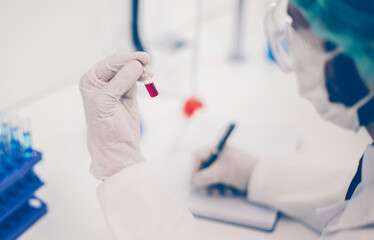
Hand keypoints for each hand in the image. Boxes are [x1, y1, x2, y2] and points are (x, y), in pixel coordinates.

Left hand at [80, 52, 152, 178]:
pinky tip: (147, 79)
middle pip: (120, 64)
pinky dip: (142, 77)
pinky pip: (135, 80)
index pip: (109, 63)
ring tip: (149, 76)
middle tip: (148, 66)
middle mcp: (100, 82)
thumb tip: (136, 65)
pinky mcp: (126, 95)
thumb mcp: (107, 103)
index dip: (126, 59)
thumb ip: (120, 81)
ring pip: (129, 71)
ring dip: (140, 71)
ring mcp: (114, 88)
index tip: (142, 58)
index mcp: (90, 81)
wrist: (117, 149)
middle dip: (134, 64)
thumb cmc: (104, 129)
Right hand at [190, 145, 257, 192]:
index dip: (194, 169)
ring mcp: (225, 166)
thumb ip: (203, 177)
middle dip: (205, 182)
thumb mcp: (220, 173)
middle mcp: (220, 156)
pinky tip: (230, 190)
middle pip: (203, 169)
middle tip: (207, 190)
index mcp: (217, 149)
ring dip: (213, 187)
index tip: (194, 182)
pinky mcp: (231, 175)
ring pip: (210, 178)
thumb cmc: (241, 170)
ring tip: (220, 192)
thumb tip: (193, 182)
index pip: (198, 157)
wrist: (262, 178)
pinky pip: (220, 183)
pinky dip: (222, 188)